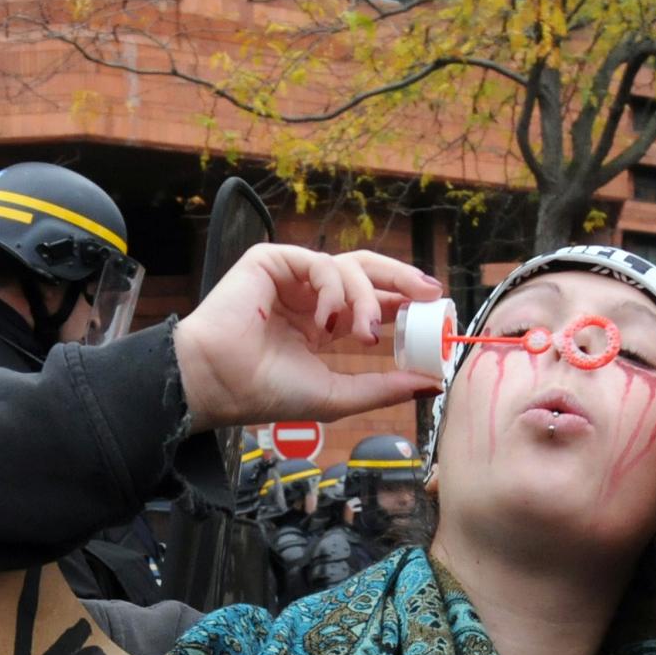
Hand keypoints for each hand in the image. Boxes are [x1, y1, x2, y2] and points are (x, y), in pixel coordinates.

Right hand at [174, 244, 442, 432]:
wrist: (220, 382)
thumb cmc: (267, 393)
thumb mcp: (338, 394)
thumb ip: (382, 387)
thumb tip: (430, 382)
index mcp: (321, 325)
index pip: (371, 303)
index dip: (403, 303)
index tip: (435, 312)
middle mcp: (309, 298)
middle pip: (367, 273)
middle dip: (402, 280)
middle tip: (431, 293)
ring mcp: (291, 277)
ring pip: (348, 267)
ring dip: (367, 298)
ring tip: (366, 332)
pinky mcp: (272, 261)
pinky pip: (320, 262)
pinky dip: (333, 288)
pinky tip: (326, 319)